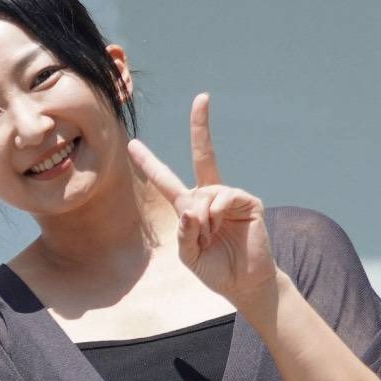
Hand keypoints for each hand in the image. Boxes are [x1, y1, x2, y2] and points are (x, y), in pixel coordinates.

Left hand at [127, 94, 277, 307]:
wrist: (245, 283)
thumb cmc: (215, 270)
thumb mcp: (189, 256)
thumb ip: (184, 234)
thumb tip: (190, 209)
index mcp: (190, 207)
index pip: (166, 180)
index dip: (150, 163)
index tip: (133, 144)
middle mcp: (209, 196)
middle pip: (202, 155)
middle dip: (201, 125)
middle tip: (202, 97)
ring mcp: (229, 196)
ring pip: (204, 194)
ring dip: (202, 220)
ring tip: (210, 238)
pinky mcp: (247, 201)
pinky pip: (223, 197)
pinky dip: (216, 215)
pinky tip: (221, 229)